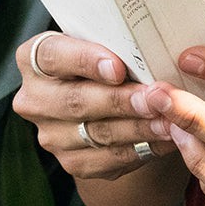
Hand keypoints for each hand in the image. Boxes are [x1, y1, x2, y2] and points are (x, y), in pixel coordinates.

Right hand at [13, 32, 177, 179]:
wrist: (109, 99)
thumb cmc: (110, 58)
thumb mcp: (107, 43)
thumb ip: (118, 45)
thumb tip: (151, 49)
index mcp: (35, 58)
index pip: (52, 55)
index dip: (84, 60)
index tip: (118, 68)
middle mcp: (35, 99)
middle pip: (75, 101)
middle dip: (119, 100)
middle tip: (154, 98)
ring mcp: (51, 135)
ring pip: (97, 133)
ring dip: (137, 127)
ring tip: (169, 119)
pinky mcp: (72, 162)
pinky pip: (109, 159)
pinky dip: (141, 148)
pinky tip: (165, 138)